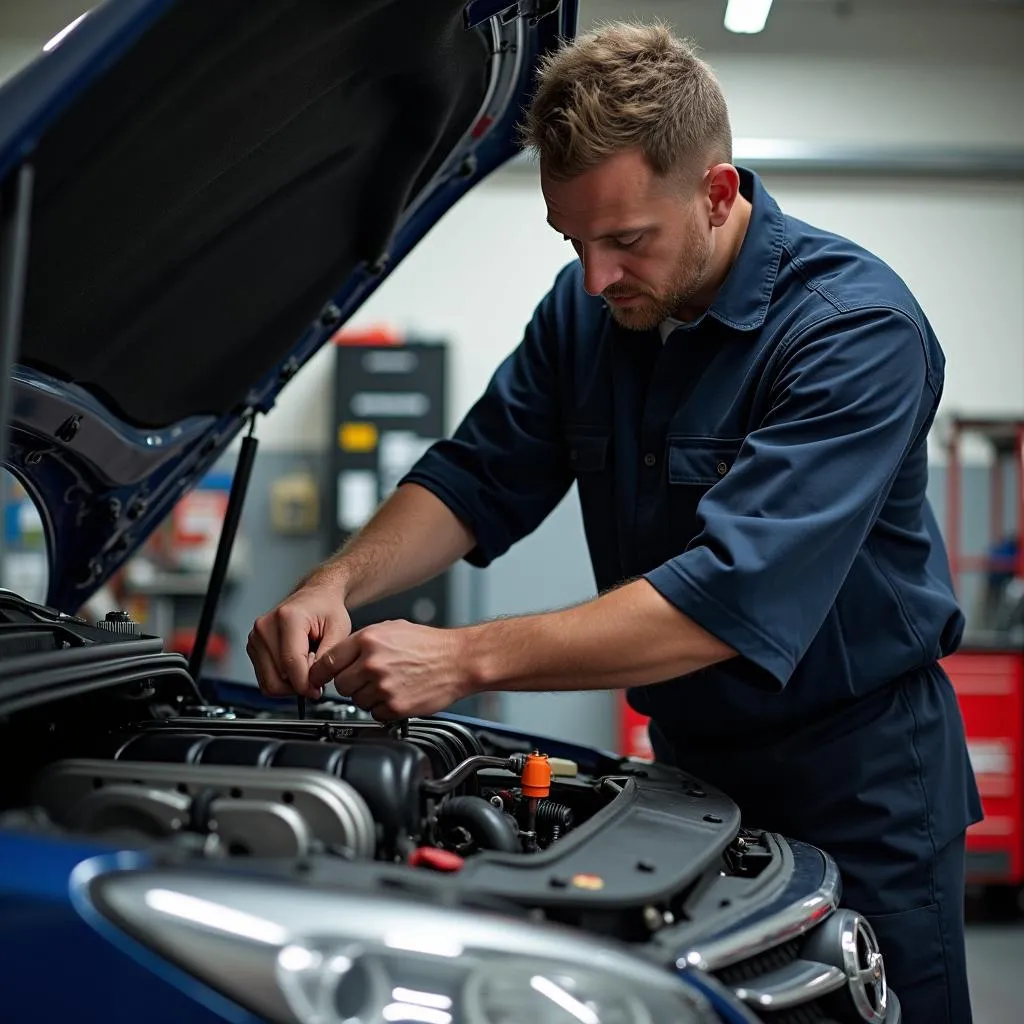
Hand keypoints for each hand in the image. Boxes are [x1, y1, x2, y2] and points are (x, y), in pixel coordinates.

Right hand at [247, 581, 351, 698]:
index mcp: (288, 618)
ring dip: (289, 685)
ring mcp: (256, 637)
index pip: (291, 663)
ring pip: (268, 681)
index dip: (305, 684)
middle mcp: (266, 626)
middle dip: (298, 686)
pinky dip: (281, 680)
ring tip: (306, 670)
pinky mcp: (254, 646)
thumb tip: (314, 682)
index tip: (317, 690)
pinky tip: (296, 668)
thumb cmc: (327, 609)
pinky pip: (264, 678)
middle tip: (315, 680)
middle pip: (276, 676)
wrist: (316, 597)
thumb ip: (327, 658)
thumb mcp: (339, 631)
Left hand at [308, 620, 471, 719]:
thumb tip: (339, 657)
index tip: (321, 679)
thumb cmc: (428, 644)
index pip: (327, 662)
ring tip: (389, 684)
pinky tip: (398, 694)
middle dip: (351, 684)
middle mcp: (372, 663)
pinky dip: (384, 709)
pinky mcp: (395, 706)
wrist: (458, 660)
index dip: (323, 673)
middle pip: (340, 686)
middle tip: (368, 678)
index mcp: (368, 640)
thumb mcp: (391, 629)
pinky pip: (376, 714)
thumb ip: (362, 642)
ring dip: (368, 697)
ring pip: (357, 702)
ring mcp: (383, 686)